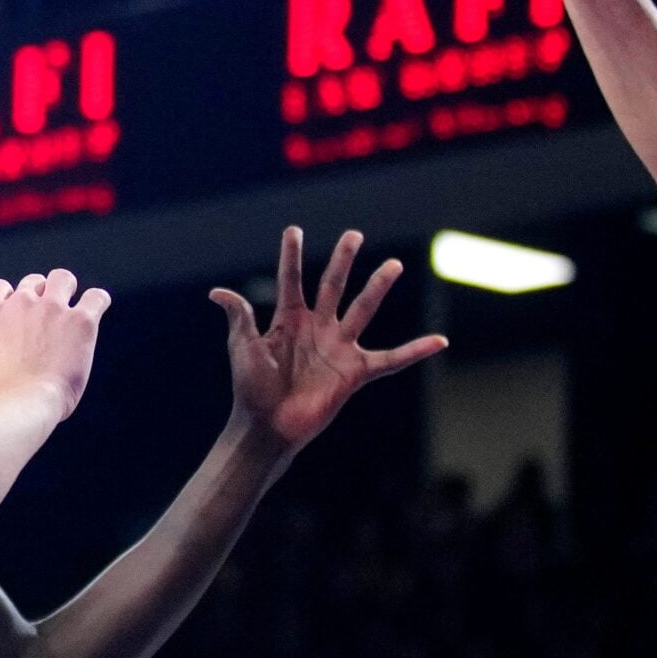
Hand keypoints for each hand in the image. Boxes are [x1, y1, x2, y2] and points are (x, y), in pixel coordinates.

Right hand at [0, 269, 110, 420]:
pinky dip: (98, 302)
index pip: (0, 287)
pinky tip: (97, 310)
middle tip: (48, 319)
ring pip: (63, 279)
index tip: (18, 313)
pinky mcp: (80, 321)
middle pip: (34, 282)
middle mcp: (21, 303)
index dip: (10, 298)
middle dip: (41, 297)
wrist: (22, 402)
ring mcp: (52, 309)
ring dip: (67, 290)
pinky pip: (96, 298)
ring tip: (72, 310)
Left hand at [210, 227, 446, 460]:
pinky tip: (439, 341)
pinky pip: (392, 360)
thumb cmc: (251, 389)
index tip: (295, 230)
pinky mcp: (355, 372)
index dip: (292, 256)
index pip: (292, 280)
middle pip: (333, 285)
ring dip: (377, 287)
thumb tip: (217, 292)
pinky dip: (416, 351)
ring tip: (393, 264)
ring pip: (362, 310)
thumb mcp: (244, 348)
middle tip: (354, 234)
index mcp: (288, 320)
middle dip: (343, 259)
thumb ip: (240, 317)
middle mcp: (317, 328)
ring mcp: (338, 348)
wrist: (267, 427)